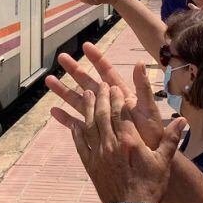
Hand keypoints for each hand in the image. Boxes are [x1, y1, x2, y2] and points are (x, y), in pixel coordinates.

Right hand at [47, 42, 166, 149]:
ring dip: (64, 91)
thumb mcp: (149, 109)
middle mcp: (109, 103)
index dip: (96, 59)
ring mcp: (101, 117)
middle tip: (61, 57)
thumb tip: (139, 63)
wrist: (151, 155)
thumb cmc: (152, 132)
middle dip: (75, 70)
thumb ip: (143, 87)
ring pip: (79, 100)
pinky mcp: (96, 133)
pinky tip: (54, 112)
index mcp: (122, 94)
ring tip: (49, 80)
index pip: (107, 72)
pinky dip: (66, 118)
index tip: (86, 46)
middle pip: (88, 82)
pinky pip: (78, 124)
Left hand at [48, 50, 185, 202]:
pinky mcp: (90, 165)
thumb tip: (183, 120)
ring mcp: (98, 154)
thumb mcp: (163, 162)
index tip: (114, 85)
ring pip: (90, 125)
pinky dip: (76, 131)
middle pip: (103, 114)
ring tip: (85, 94)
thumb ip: (171, 140)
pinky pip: (80, 144)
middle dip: (101, 97)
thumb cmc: (150, 187)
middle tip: (99, 85)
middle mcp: (111, 144)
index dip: (117, 97)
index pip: (121, 113)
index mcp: (130, 141)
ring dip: (87, 108)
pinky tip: (73, 122)